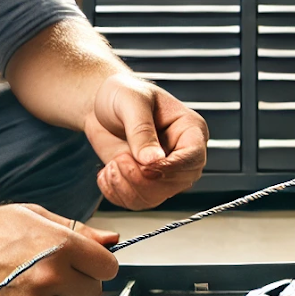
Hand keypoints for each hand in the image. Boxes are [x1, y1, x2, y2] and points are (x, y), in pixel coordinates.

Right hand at [0, 204, 118, 295]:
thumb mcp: (32, 216)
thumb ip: (77, 230)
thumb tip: (111, 239)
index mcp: (59, 247)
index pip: (107, 267)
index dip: (99, 263)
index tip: (89, 262)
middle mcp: (50, 279)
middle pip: (92, 291)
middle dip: (79, 281)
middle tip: (53, 269)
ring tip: (24, 279)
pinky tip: (11, 294)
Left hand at [85, 73, 207, 209]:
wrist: (100, 104)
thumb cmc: (122, 93)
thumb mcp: (132, 102)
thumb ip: (142, 130)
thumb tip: (153, 160)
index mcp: (189, 129)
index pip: (194, 157)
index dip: (172, 167)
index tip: (146, 166)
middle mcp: (181, 154)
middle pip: (176, 183)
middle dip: (143, 179)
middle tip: (120, 160)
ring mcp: (163, 171)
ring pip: (155, 197)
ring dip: (127, 187)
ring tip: (112, 164)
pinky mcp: (144, 182)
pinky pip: (136, 202)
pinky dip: (116, 193)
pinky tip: (107, 173)